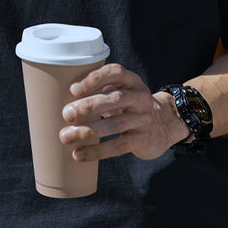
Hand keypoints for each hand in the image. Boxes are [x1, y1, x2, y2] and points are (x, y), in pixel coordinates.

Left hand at [59, 63, 189, 161]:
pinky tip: (79, 154)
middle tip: (67, 114)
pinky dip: (96, 151)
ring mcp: (143, 119)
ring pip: (115, 124)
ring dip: (88, 131)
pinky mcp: (143, 139)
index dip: (94, 79)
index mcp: (132, 81)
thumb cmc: (132, 106)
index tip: (73, 88)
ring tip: (66, 136)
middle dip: (88, 106)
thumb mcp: (124, 91)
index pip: (115, 73)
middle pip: (115, 99)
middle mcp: (140, 97)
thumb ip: (101, 91)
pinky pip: (118, 146)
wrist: (166, 124)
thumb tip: (61, 101)